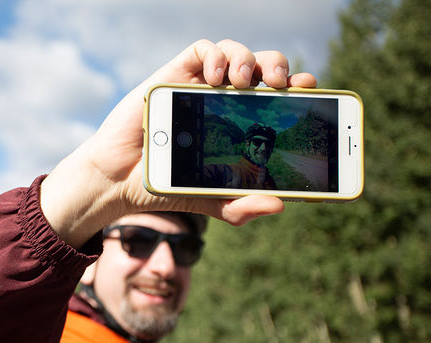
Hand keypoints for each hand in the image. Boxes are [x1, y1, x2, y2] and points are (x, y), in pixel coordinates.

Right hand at [41, 39, 316, 247]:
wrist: (120, 180)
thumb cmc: (165, 186)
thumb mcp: (212, 201)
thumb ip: (242, 204)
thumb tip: (280, 205)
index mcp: (237, 124)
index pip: (276, 98)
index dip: (297, 90)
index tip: (310, 93)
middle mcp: (222, 101)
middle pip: (263, 68)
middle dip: (280, 68)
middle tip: (284, 86)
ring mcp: (198, 86)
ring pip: (237, 52)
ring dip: (250, 58)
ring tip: (246, 81)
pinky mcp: (173, 75)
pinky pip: (202, 49)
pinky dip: (217, 54)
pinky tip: (218, 75)